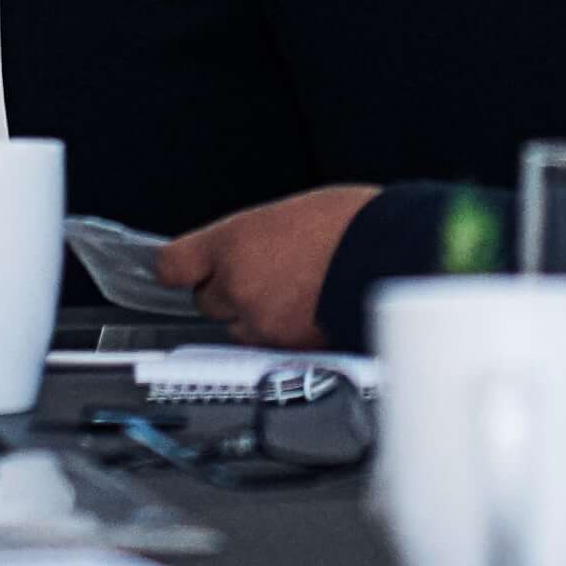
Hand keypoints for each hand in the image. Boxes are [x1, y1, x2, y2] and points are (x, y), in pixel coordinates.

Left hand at [161, 186, 374, 347]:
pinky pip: (269, 347)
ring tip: (296, 295)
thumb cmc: (353, 224)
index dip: (182, 268)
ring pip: (239, 328)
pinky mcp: (288, 351)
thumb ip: (255, 240)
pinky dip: (282, 335)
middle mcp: (238, 286)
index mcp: (234, 242)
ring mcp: (262, 324)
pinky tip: (309, 313)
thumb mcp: (290, 214)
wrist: (394, 257)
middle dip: (229, 292)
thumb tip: (245, 254)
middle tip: (264, 277)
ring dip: (256, 317)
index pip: (172, 265)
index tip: (188, 268)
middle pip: (206, 301)